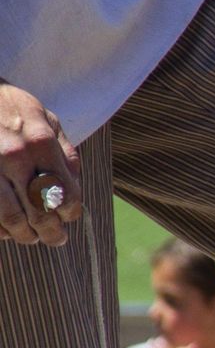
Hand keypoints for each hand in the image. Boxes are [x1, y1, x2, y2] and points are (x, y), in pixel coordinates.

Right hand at [0, 82, 82, 245]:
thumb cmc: (12, 108)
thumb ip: (65, 152)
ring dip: (25, 235)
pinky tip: (6, 229)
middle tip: (56, 239)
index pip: (66, 193)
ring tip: (31, 237)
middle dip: (52, 233)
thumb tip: (75, 186)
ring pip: (11, 218)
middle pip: (40, 212)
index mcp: (41, 142)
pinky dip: (0, 228)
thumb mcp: (46, 119)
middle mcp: (15, 156)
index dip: (70, 212)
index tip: (68, 216)